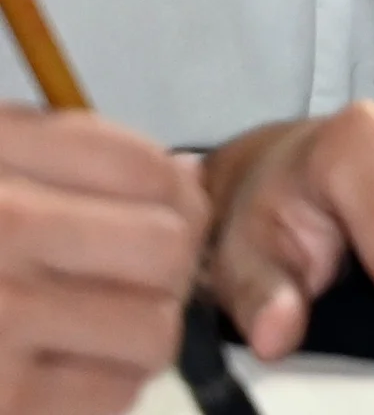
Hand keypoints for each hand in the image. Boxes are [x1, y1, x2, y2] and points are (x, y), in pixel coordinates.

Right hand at [0, 108, 203, 414]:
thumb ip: (68, 157)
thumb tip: (182, 178)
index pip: (143, 168)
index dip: (173, 194)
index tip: (158, 212)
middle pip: (166, 247)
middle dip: (164, 267)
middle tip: (132, 278)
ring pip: (152, 329)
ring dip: (137, 333)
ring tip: (95, 327)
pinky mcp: (1, 401)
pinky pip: (112, 394)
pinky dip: (102, 387)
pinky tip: (62, 369)